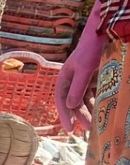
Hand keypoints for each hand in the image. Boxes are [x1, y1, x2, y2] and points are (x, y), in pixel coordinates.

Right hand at [56, 14, 105, 132]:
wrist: (103, 34)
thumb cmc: (91, 50)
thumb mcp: (85, 69)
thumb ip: (78, 88)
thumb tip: (69, 106)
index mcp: (64, 78)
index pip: (61, 100)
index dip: (64, 115)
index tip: (69, 128)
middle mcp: (72, 81)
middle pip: (73, 103)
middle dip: (79, 116)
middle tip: (86, 129)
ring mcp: (83, 81)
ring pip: (84, 101)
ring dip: (88, 112)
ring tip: (94, 124)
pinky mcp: (95, 79)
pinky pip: (94, 95)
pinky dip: (97, 103)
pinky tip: (101, 111)